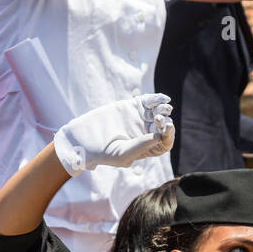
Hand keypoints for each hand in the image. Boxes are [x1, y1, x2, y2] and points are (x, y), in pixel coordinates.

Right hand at [53, 94, 173, 176]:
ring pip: (157, 113)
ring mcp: (139, 120)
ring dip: (163, 109)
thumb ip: (140, 146)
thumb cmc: (103, 152)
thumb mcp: (123, 153)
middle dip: (165, 122)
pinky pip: (147, 102)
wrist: (84, 139)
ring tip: (165, 107)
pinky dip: (156, 99)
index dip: (168, 136)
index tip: (167, 129)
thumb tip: (158, 137)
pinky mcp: (131, 107)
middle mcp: (145, 134)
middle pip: (162, 127)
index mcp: (147, 148)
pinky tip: (163, 99)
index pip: (164, 143)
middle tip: (160, 119)